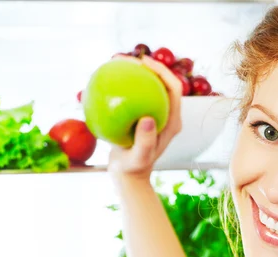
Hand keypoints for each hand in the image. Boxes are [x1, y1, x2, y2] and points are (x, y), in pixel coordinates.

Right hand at [108, 55, 182, 182]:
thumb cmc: (134, 168)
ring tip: (114, 63)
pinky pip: (132, 96)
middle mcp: (165, 113)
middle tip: (126, 59)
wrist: (128, 175)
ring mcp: (153, 114)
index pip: (173, 88)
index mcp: (172, 120)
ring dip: (133, 73)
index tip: (144, 62)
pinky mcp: (140, 116)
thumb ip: (146, 141)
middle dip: (147, 66)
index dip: (162, 71)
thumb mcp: (139, 157)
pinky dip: (121, 86)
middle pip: (160, 82)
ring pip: (146, 87)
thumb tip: (148, 118)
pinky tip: (104, 80)